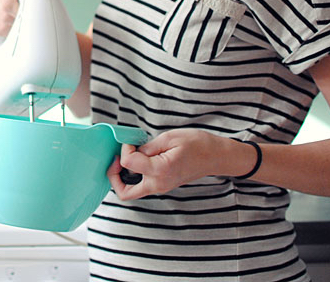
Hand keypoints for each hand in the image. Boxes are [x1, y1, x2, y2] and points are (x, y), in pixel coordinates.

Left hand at [105, 128, 240, 199]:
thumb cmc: (197, 144)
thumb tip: (131, 151)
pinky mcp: (162, 186)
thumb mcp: (169, 138)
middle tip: (115, 159)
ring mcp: (161, 187)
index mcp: (160, 170)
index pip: (128, 164)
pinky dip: (133, 176)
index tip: (130, 141)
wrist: (216, 156)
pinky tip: (135, 160)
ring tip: (125, 157)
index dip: (124, 149)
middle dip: (114, 175)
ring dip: (122, 176)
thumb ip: (147, 146)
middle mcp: (159, 184)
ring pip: (131, 191)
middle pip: (125, 191)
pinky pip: (141, 187)